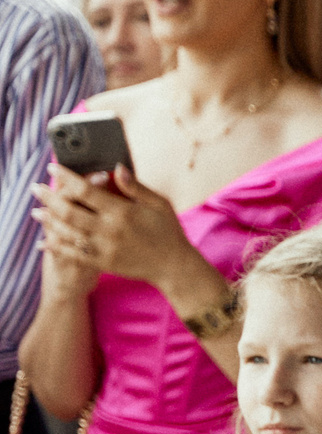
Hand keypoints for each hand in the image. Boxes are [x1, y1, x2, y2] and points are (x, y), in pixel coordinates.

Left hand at [31, 164, 194, 290]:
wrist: (174, 266)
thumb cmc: (168, 232)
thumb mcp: (159, 204)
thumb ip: (136, 186)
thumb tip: (117, 167)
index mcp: (122, 211)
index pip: (86, 190)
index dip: (66, 177)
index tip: (52, 168)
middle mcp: (110, 229)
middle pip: (69, 211)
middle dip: (48, 198)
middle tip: (35, 188)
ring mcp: (105, 248)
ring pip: (67, 232)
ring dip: (48, 221)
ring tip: (36, 211)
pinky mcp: (103, 262)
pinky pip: (73, 254)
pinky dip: (56, 247)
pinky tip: (45, 240)